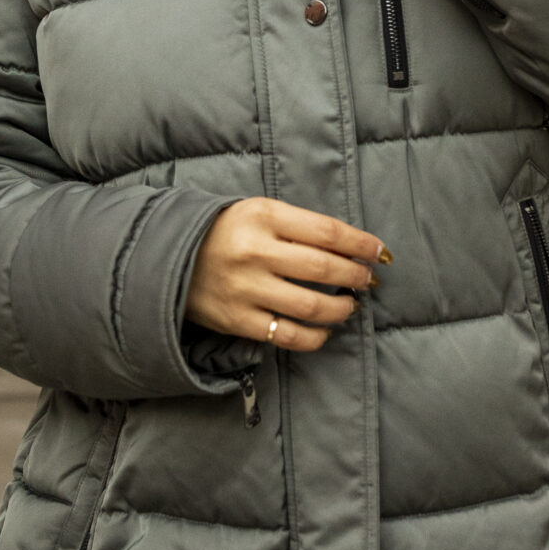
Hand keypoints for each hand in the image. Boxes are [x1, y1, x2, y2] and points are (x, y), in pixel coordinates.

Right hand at [185, 198, 388, 353]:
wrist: (169, 256)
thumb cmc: (226, 231)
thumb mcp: (258, 212)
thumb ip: (299, 226)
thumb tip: (351, 247)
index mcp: (264, 216)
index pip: (327, 231)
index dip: (361, 244)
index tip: (378, 251)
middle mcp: (256, 252)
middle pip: (324, 268)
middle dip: (356, 275)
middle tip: (368, 279)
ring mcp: (246, 289)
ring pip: (311, 306)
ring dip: (342, 308)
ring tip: (351, 305)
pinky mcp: (238, 320)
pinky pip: (287, 335)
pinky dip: (315, 337)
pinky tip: (324, 331)